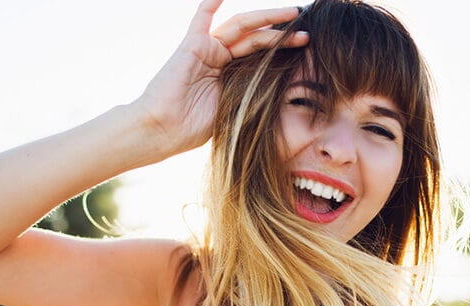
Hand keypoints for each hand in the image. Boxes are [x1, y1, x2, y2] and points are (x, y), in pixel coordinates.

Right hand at [132, 0, 307, 156]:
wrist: (163, 129)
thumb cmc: (194, 129)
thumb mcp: (234, 112)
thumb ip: (252, 97)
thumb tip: (287, 95)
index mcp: (232, 76)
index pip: (261, 56)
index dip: (283, 50)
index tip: (306, 47)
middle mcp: (221, 59)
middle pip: (256, 39)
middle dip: (282, 34)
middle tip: (305, 32)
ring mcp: (208, 50)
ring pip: (241, 27)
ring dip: (267, 18)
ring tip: (292, 14)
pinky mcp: (193, 45)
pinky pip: (203, 17)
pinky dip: (212, 1)